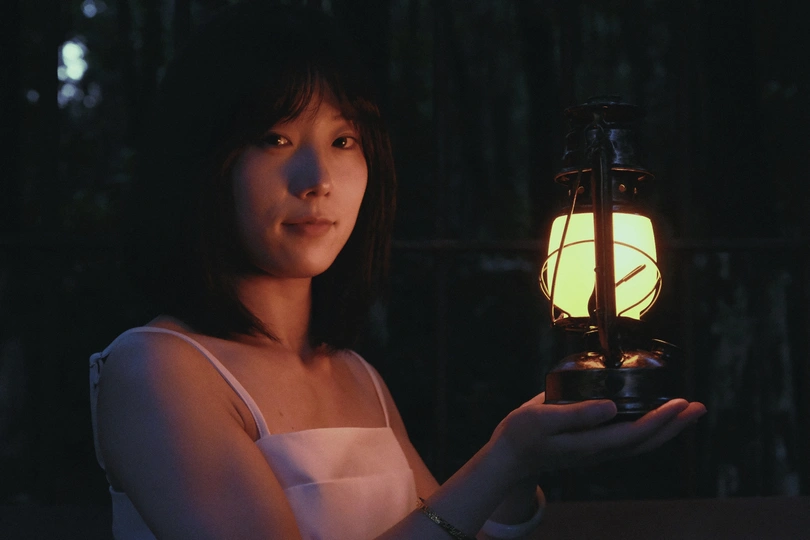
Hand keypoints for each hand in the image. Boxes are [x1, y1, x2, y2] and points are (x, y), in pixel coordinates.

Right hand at [492, 393, 705, 477]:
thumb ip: (576, 413)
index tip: (680, 402)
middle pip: (646, 442)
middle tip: (698, 406)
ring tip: (686, 411)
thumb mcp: (541, 418)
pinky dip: (649, 430)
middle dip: (674, 425)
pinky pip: (630, 441)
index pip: (634, 433)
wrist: (510, 457)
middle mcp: (600, 451)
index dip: (660, 419)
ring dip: (667, 428)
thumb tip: (611, 407)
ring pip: (641, 443)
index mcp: (590, 444)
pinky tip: (654, 419)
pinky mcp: (594, 447)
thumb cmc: (522, 434)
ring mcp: (598, 452)